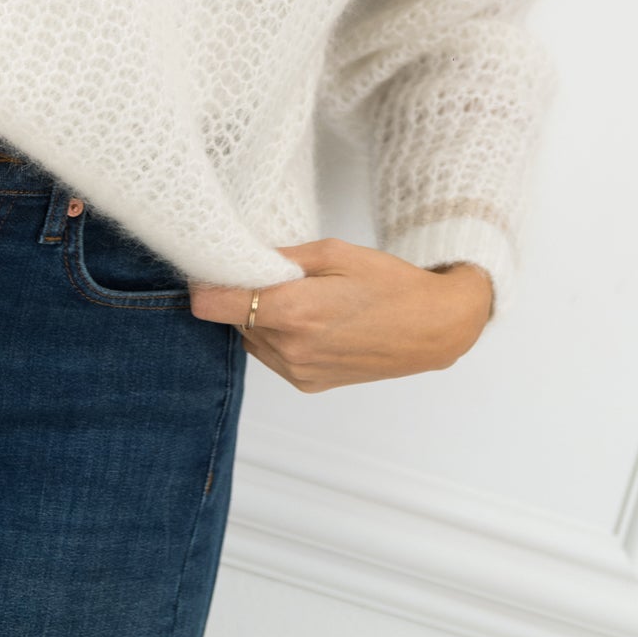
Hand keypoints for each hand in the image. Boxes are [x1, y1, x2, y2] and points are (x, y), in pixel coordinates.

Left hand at [187, 237, 493, 390]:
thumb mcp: (335, 253)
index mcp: (294, 312)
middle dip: (243, 295)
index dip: (206, 285)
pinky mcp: (309, 384)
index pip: (217, 306)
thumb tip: (243, 259)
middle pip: (236, 320)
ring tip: (297, 296)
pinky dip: (278, 336)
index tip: (206, 270)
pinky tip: (309, 318)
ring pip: (252, 339)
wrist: (431, 328)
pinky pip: (273, 356)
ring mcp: (299, 372)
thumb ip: (283, 258)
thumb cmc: (389, 283)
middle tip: (268, 272)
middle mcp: (290, 349)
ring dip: (260, 317)